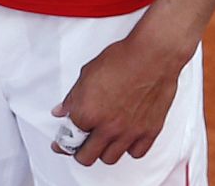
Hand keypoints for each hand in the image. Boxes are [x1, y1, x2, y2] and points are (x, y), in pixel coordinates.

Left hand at [50, 33, 187, 165]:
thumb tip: (61, 110)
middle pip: (87, 157)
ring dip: (103, 151)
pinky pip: (136, 153)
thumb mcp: (87, 74)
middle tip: (81, 145)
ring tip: (103, 141)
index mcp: (88, 112)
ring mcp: (129, 132)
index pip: (68, 140)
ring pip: (110, 159)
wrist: (152, 55)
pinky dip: (129, 149)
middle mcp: (108, 127)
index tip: (61, 145)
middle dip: (80, 152)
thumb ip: (73, 98)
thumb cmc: (122, 59)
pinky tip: (125, 138)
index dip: (62, 143)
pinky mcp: (149, 132)